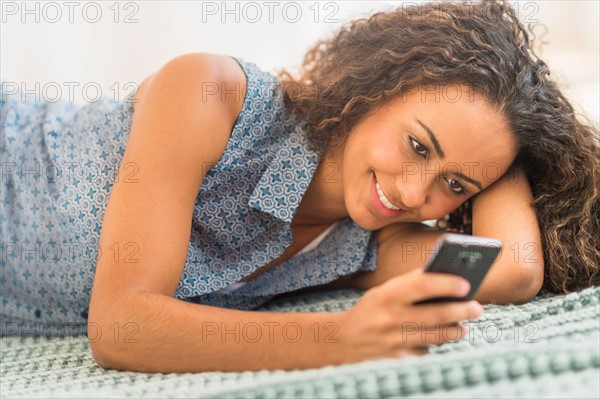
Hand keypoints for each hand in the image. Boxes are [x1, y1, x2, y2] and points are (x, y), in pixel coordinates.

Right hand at [336, 267, 483, 362]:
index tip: (466, 285)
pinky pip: (427, 352)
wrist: (344, 340)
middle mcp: (390, 318)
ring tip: (463, 326)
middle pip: (436, 314)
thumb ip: (411, 285)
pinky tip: (442, 339)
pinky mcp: (399, 360)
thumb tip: (449, 280)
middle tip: (477, 307)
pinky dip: (438, 346)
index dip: (446, 284)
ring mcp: (395, 341)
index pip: (422, 285)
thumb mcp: (385, 291)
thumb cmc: (373, 309)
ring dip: (456, 330)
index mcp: (386, 294)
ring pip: (437, 336)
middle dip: (461, 310)